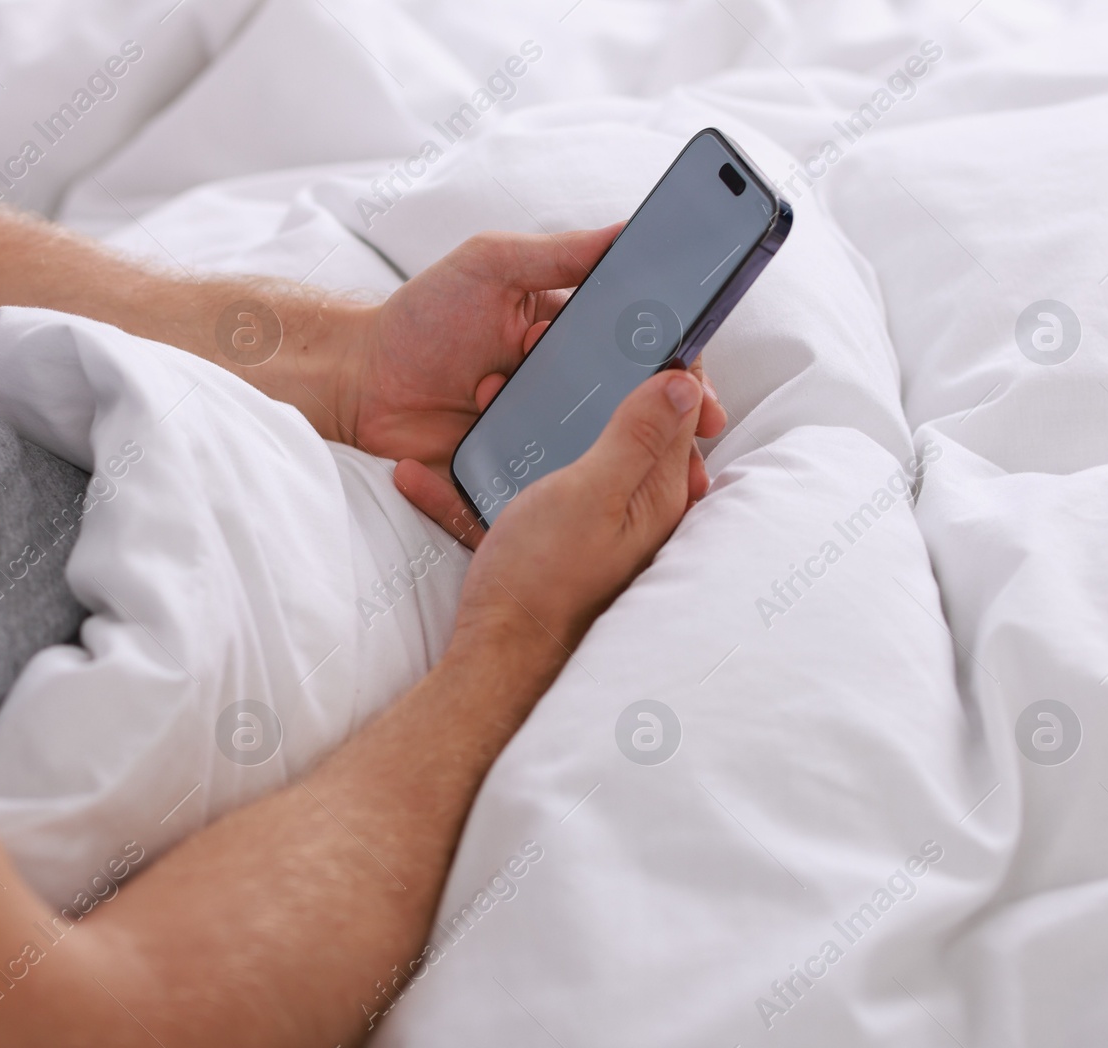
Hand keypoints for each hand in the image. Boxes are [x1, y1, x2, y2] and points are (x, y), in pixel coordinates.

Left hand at [341, 228, 724, 518]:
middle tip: (701, 428)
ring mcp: (544, 426)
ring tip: (673, 473)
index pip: (637, 343)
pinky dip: (587, 482)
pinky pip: (561, 478)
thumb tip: (625, 231)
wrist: (360, 386)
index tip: (701, 380)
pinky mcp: (519, 467)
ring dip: (638, 454)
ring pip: (607, 445)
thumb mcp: (490, 265)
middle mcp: (565, 380)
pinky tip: (610, 487)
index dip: (675, 361)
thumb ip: (556, 253)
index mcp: (568, 329)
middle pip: (634, 401)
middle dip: (672, 416)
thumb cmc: (420, 318)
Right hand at [444, 370, 708, 676]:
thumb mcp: (594, 493)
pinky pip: (506, 499)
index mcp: (657, 491)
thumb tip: (682, 382)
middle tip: (535, 356)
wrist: (494, 659)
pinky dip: (468, 486)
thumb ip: (636, 435)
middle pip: (615, 426)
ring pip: (554, 456)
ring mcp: (583, 527)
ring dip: (515, 428)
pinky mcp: (540, 545)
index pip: (678, 410)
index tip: (627, 328)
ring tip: (481, 400)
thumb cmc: (547, 578)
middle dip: (578, 388)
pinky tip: (425, 475)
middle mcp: (630, 508)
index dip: (660, 364)